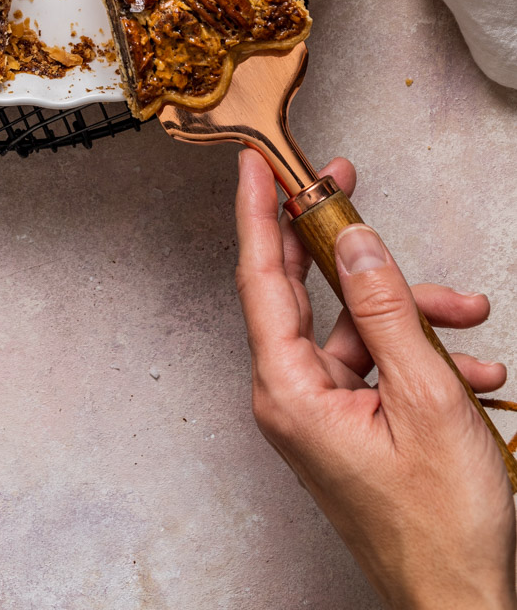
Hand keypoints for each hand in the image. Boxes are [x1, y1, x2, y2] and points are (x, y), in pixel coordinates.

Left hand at [235, 147, 516, 609]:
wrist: (465, 603)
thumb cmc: (443, 527)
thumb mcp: (425, 398)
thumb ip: (386, 309)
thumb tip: (354, 239)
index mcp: (290, 392)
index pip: (262, 279)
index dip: (258, 214)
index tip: (254, 164)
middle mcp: (293, 399)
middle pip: (306, 293)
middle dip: (340, 240)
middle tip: (346, 182)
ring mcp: (321, 414)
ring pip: (360, 329)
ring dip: (415, 316)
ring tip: (470, 318)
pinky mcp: (350, 427)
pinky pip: (379, 367)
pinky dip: (424, 359)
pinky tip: (476, 369)